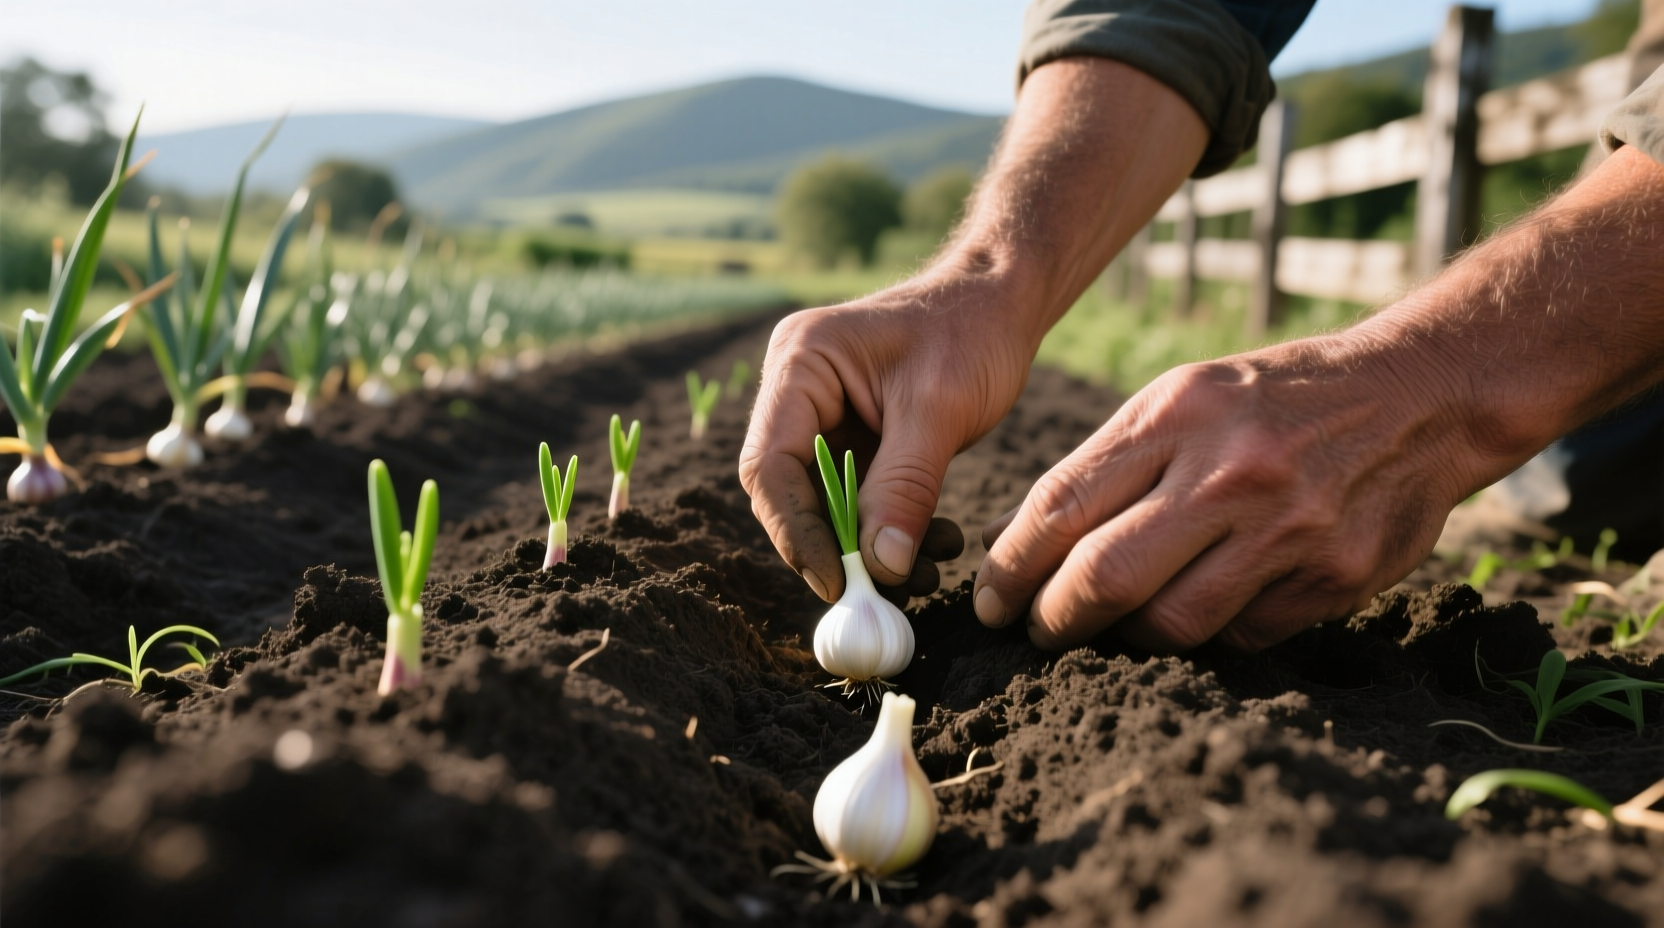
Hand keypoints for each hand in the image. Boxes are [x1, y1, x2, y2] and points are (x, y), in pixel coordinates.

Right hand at [740, 268, 1032, 600]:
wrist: (1003, 303)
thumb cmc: (971, 332)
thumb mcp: (940, 410)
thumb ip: (905, 487)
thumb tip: (880, 568)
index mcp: (800, 364)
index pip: (771, 465)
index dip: (796, 531)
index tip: (839, 582)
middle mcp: (799, 392)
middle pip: (791, 492)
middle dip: (838, 547)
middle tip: (884, 593)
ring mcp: (824, 418)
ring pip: (827, 506)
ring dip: (872, 548)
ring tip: (929, 570)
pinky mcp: (855, 441)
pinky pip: (859, 502)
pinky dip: (893, 531)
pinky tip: (937, 544)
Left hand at [973, 335, 1484, 651]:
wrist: (1420, 397)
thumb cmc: (1274, 399)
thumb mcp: (1184, 399)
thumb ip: (1104, 469)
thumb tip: (1012, 544)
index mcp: (1178, 414)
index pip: (1062, 506)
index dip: (1012, 566)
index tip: (991, 600)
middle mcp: (1229, 473)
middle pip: (1105, 577)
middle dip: (1054, 619)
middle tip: (1038, 632)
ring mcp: (1285, 532)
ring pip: (1170, 624)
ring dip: (1125, 639)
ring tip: (1113, 627)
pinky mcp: (1330, 580)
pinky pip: (1238, 636)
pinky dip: (1205, 636)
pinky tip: (1195, 612)